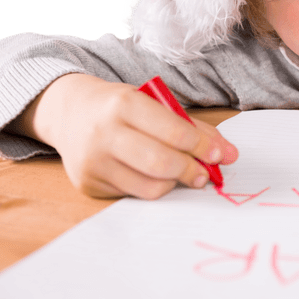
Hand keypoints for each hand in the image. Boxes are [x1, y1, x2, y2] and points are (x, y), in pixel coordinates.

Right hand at [10, 73, 237, 198]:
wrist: (69, 112)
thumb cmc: (120, 107)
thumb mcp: (153, 103)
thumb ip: (192, 128)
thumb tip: (229, 154)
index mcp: (125, 104)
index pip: (175, 132)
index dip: (204, 147)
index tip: (221, 155)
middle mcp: (105, 132)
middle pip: (162, 163)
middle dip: (192, 171)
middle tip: (205, 173)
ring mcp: (93, 161)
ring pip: (150, 186)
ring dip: (175, 183)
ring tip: (182, 174)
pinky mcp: (88, 184)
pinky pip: (133, 195)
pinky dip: (152, 187)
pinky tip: (154, 176)